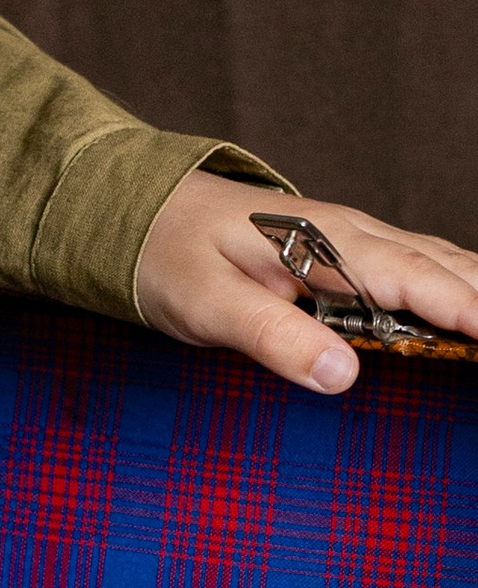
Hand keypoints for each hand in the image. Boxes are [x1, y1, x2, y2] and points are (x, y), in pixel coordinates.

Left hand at [138, 170, 477, 392]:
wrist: (141, 212)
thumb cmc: (169, 254)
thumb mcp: (207, 303)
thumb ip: (272, 337)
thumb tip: (341, 375)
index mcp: (325, 242)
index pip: (415, 279)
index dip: (466, 309)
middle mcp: (352, 235)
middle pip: (444, 268)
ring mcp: (354, 242)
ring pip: (438, 264)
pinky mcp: (346, 255)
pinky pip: (417, 268)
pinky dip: (455, 288)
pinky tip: (471, 311)